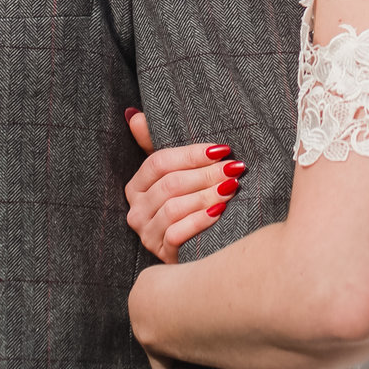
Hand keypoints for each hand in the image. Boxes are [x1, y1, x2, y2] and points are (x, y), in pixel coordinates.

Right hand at [123, 108, 243, 262]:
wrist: (194, 247)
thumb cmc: (186, 201)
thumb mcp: (172, 173)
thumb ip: (153, 144)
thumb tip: (134, 115)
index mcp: (136, 186)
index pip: (159, 162)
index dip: (191, 154)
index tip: (221, 149)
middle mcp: (136, 210)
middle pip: (170, 184)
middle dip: (205, 174)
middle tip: (233, 168)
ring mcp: (146, 233)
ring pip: (173, 208)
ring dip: (206, 195)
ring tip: (231, 188)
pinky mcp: (161, 253)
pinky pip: (177, 234)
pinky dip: (199, 221)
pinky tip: (220, 212)